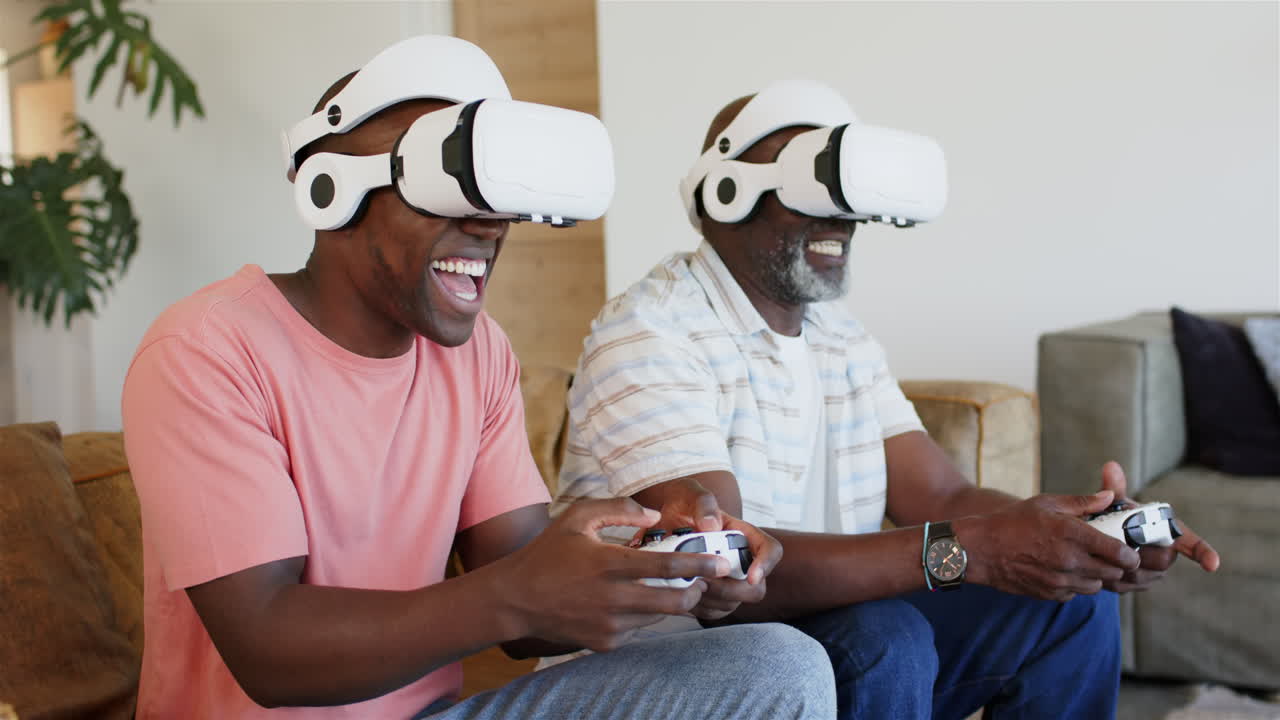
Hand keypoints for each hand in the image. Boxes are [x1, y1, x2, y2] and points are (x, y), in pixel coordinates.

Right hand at [494, 498, 730, 651]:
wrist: (515, 599)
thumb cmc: (548, 553)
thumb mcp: (577, 517)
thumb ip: (619, 509)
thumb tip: (655, 516)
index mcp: (609, 564)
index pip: (668, 566)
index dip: (700, 565)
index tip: (722, 563)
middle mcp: (613, 598)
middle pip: (675, 601)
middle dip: (697, 591)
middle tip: (704, 581)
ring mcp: (610, 624)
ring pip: (658, 616)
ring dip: (668, 602)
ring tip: (664, 586)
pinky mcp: (605, 642)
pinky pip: (638, 629)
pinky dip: (642, 615)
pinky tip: (628, 601)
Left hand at [631, 479, 782, 621]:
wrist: (666, 520)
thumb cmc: (686, 504)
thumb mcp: (693, 495)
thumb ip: (704, 505)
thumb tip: (711, 527)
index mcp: (745, 535)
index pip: (771, 551)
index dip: (766, 565)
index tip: (751, 576)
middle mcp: (742, 561)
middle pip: (755, 589)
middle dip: (730, 590)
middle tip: (702, 580)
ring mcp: (729, 581)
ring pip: (732, 603)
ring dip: (709, 598)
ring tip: (685, 582)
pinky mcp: (712, 596)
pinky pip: (712, 612)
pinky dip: (696, 606)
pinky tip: (680, 591)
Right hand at [958, 489, 1140, 601]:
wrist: (982, 549)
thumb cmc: (1013, 521)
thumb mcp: (1047, 503)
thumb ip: (1083, 502)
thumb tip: (1109, 498)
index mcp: (1072, 533)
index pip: (1119, 552)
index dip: (1130, 554)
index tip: (1129, 551)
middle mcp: (1070, 560)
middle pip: (1113, 572)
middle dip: (1115, 565)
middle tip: (1108, 555)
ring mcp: (1060, 580)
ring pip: (1097, 585)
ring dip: (1096, 576)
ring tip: (1083, 562)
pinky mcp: (1051, 594)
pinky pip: (1076, 593)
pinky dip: (1075, 584)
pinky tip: (1063, 570)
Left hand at [1096, 461, 1219, 591]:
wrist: (1103, 535)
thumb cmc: (1116, 514)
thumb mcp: (1114, 501)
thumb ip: (1114, 488)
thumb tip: (1110, 466)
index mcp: (1167, 529)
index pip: (1192, 542)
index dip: (1203, 552)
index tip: (1213, 564)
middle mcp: (1167, 552)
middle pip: (1161, 560)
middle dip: (1138, 553)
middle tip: (1114, 543)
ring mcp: (1155, 572)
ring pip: (1143, 576)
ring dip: (1122, 567)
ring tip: (1102, 553)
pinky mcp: (1139, 584)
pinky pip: (1128, 586)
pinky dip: (1112, 578)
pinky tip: (1100, 567)